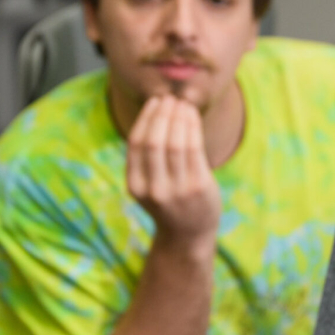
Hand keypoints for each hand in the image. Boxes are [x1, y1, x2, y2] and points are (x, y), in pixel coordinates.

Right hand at [125, 95, 221, 249]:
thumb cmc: (168, 202)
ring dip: (179, 117)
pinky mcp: (198, 186)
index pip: (136, 144)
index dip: (146, 118)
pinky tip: (192, 116)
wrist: (187, 235)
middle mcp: (153, 189)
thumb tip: (155, 111)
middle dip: (162, 114)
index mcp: (135, 186)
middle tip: (170, 99)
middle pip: (155, 141)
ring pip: (175, 142)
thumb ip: (147, 157)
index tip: (155, 102)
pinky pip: (194, 148)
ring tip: (182, 104)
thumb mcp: (147, 185)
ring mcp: (177, 189)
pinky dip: (192, 127)